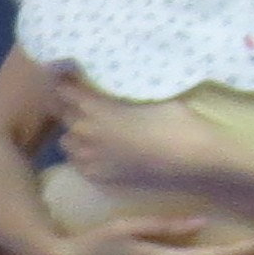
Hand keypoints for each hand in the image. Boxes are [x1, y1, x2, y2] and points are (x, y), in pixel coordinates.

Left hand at [51, 76, 231, 194]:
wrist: (190, 159)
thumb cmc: (176, 122)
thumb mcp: (151, 96)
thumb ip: (123, 93)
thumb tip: (115, 85)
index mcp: (95, 108)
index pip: (64, 91)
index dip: (66, 83)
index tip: (70, 79)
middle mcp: (83, 132)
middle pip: (63, 114)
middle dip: (71, 107)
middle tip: (86, 104)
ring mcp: (87, 156)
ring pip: (67, 140)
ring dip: (75, 132)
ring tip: (92, 129)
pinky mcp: (95, 175)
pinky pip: (77, 161)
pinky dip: (83, 153)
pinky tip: (100, 150)